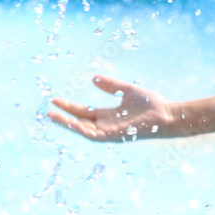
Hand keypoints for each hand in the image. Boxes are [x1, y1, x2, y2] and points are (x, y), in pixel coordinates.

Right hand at [47, 75, 176, 141]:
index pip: (84, 111)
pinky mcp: (112, 136)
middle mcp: (106, 125)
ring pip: (82, 129)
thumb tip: (93, 78)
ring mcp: (108, 132)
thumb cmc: (150, 104)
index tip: (56, 99)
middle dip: (64, 115)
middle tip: (49, 108)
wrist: (165, 114)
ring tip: (52, 115)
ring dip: (66, 123)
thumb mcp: (126, 90)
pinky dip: (79, 129)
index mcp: (108, 115)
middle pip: (79, 120)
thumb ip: (111, 85)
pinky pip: (92, 134)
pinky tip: (70, 122)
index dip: (70, 106)